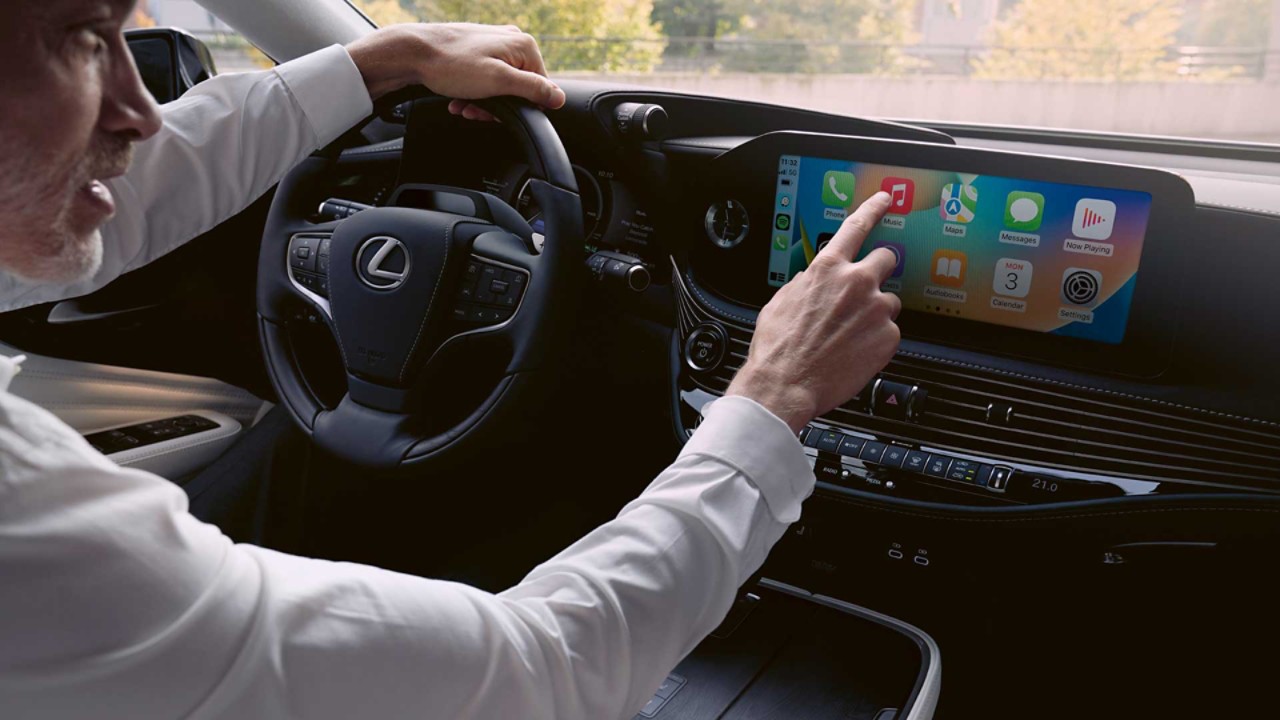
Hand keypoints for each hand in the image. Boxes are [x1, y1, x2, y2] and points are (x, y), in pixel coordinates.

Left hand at [345, 23, 565, 120]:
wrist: (413, 52)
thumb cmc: (451, 65)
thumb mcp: (499, 82)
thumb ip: (532, 89)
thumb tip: (559, 98)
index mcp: (524, 46)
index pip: (540, 87)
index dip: (521, 106)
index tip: (498, 113)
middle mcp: (512, 41)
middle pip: (519, 87)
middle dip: (497, 105)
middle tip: (476, 111)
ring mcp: (494, 44)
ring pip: (500, 85)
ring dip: (483, 102)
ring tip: (463, 105)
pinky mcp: (478, 50)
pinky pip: (485, 78)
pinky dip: (474, 92)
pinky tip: (459, 98)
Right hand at [727, 192, 901, 433]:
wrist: (785, 383)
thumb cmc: (778, 347)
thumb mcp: (782, 301)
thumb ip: (806, 283)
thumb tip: (814, 279)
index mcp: (827, 269)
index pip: (857, 226)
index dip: (874, 208)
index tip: (886, 199)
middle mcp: (856, 283)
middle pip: (887, 259)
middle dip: (878, 272)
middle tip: (866, 291)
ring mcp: (876, 310)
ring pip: (889, 301)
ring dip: (876, 313)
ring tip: (852, 335)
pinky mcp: (888, 338)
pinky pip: (890, 333)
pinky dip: (877, 342)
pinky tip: (856, 352)